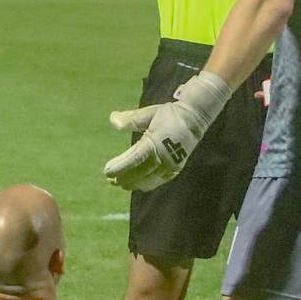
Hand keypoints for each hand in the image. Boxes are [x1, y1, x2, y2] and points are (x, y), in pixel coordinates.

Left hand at [103, 72, 230, 191]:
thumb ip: (130, 119)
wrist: (194, 119)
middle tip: (109, 179)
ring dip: (132, 183)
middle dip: (123, 178)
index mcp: (155, 143)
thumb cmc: (168, 115)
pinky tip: (136, 185)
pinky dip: (146, 185)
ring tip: (119, 183)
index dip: (119, 167)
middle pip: (139, 173)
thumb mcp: (149, 113)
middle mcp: (163, 158)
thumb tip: (112, 119)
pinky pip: (158, 181)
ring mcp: (171, 165)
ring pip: (148, 180)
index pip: (133, 159)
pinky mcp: (175, 169)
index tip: (107, 171)